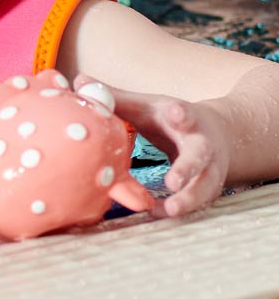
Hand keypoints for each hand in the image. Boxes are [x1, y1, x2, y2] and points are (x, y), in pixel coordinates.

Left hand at [97, 78, 233, 217]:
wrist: (220, 132)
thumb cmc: (171, 117)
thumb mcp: (147, 106)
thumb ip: (116, 97)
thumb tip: (78, 82)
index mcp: (184, 118)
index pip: (184, 114)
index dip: (180, 114)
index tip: (175, 112)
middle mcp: (201, 143)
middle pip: (199, 156)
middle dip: (187, 168)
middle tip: (172, 182)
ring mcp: (210, 168)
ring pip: (205, 185)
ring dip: (189, 199)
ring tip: (170, 210)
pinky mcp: (209, 186)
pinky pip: (200, 201)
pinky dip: (184, 210)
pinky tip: (161, 216)